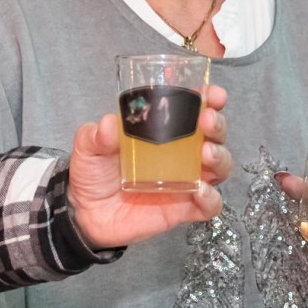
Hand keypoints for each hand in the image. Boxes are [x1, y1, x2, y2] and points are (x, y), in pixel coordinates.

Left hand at [67, 85, 233, 248]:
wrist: (86, 213)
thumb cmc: (94, 172)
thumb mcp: (89, 147)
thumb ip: (97, 135)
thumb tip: (109, 123)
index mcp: (164, 130)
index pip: (194, 110)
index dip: (209, 99)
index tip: (212, 94)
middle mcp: (182, 152)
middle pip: (214, 135)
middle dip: (218, 125)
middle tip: (206, 121)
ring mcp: (186, 180)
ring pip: (220, 167)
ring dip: (220, 157)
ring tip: (207, 154)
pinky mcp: (183, 208)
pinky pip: (209, 205)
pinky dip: (211, 198)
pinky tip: (200, 191)